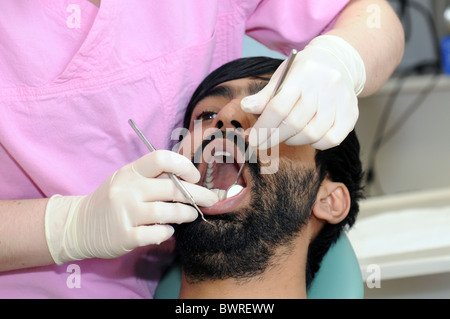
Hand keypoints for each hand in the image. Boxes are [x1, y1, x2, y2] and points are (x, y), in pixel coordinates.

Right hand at [45, 150, 217, 264]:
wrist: (79, 225)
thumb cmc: (112, 199)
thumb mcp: (127, 180)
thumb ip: (153, 177)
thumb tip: (190, 180)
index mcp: (130, 172)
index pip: (161, 159)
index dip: (184, 166)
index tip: (195, 177)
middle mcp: (127, 190)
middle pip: (172, 188)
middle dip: (198, 194)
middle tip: (211, 199)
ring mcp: (125, 213)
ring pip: (168, 212)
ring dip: (186, 214)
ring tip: (191, 215)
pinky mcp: (124, 236)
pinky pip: (157, 233)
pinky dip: (167, 231)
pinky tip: (168, 229)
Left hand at [241, 35, 365, 149]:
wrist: (338, 61)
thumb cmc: (303, 72)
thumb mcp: (282, 76)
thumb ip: (265, 95)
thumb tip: (246, 107)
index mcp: (302, 73)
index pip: (278, 107)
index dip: (264, 128)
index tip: (254, 141)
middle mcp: (324, 85)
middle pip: (294, 123)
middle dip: (275, 137)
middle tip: (266, 141)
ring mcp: (341, 99)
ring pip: (312, 134)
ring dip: (294, 140)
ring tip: (288, 135)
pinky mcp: (352, 113)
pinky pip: (332, 139)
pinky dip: (317, 144)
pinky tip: (309, 137)